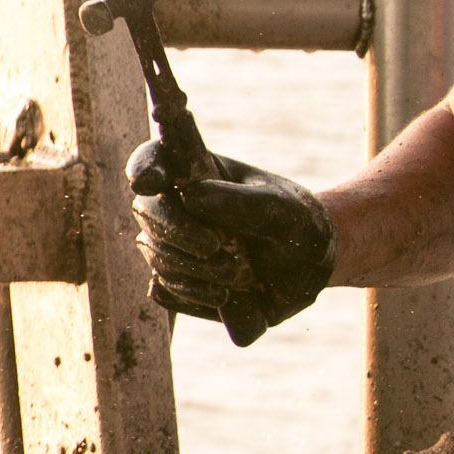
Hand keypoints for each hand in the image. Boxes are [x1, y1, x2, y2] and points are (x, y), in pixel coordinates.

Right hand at [128, 144, 336, 344]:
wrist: (309, 273)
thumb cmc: (298, 227)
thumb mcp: (285, 211)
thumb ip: (244, 202)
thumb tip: (191, 197)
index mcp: (199, 173)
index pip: (156, 158)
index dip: (144, 166)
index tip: (150, 182)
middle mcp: (177, 206)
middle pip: (146, 209)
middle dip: (174, 229)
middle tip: (212, 246)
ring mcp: (172, 246)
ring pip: (156, 254)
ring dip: (195, 269)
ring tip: (239, 276)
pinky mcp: (175, 283)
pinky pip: (164, 291)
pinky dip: (193, 294)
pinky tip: (225, 295)